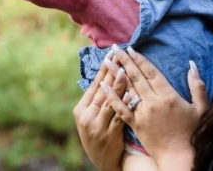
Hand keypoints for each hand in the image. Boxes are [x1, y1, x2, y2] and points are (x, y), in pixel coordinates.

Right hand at [74, 50, 127, 170]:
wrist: (104, 161)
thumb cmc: (99, 134)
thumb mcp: (91, 117)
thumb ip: (97, 99)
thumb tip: (105, 74)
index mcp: (80, 109)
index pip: (94, 84)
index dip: (103, 68)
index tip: (111, 53)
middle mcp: (86, 116)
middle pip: (102, 90)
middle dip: (112, 72)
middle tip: (120, 57)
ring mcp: (97, 126)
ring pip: (110, 101)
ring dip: (118, 86)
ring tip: (125, 71)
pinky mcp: (109, 134)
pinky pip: (119, 115)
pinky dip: (125, 104)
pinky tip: (132, 94)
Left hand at [102, 46, 208, 169]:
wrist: (180, 158)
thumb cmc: (192, 133)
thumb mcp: (201, 108)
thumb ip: (197, 85)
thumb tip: (192, 65)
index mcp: (169, 96)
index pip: (151, 72)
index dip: (140, 59)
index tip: (131, 48)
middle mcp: (153, 102)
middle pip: (136, 77)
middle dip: (125, 61)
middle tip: (115, 48)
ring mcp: (142, 114)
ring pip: (127, 90)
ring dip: (116, 74)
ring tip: (107, 62)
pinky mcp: (135, 125)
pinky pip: (121, 109)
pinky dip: (112, 97)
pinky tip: (103, 87)